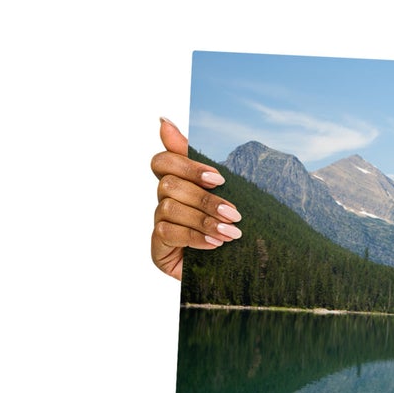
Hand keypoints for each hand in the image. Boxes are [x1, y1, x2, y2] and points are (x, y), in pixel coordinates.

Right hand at [150, 117, 241, 279]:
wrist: (233, 273)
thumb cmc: (228, 230)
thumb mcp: (224, 196)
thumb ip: (201, 164)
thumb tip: (163, 119)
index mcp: (178, 185)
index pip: (163, 161)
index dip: (187, 165)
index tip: (218, 179)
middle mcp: (163, 202)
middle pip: (169, 184)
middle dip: (205, 199)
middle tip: (235, 214)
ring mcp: (159, 224)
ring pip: (170, 208)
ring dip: (204, 220)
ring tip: (232, 234)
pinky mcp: (157, 248)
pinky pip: (168, 233)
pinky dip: (195, 237)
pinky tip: (215, 245)